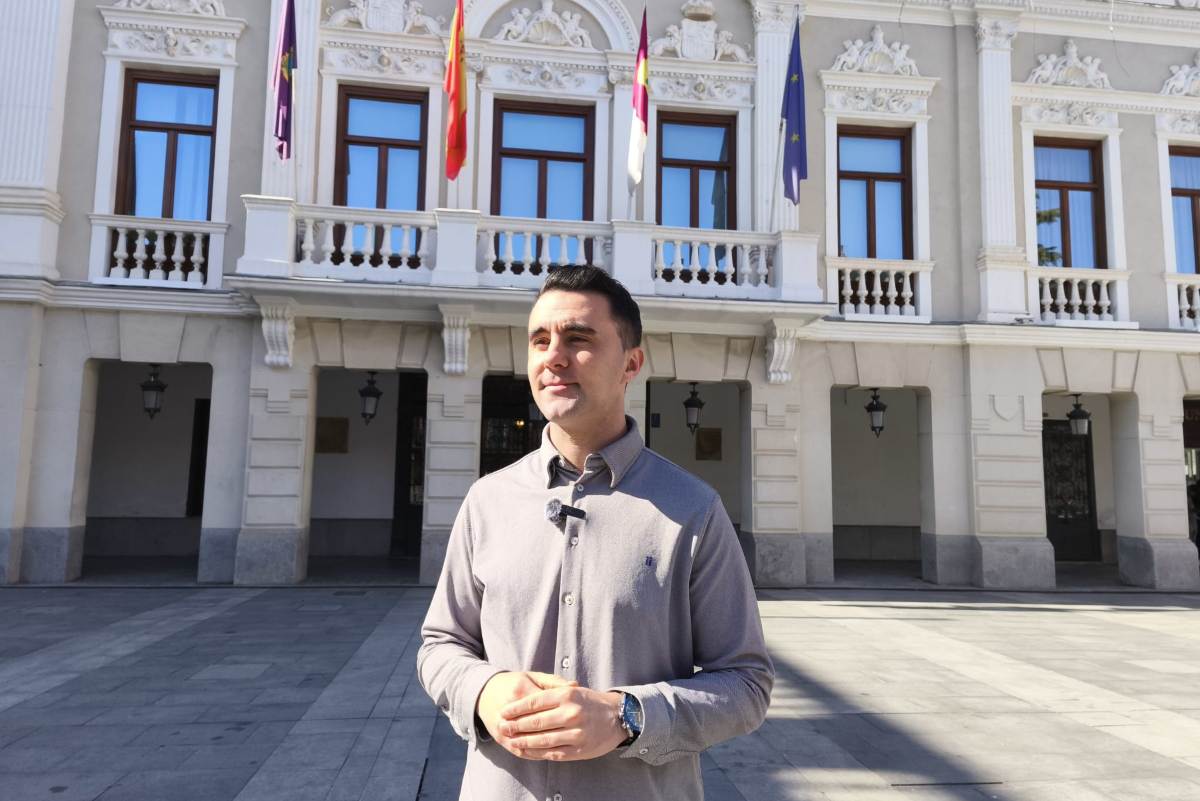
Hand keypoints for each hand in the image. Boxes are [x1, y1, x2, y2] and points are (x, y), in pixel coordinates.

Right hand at [476, 672, 576, 756]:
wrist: (484, 692)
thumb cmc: (515, 683)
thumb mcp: (533, 676)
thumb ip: (554, 682)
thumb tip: (575, 685)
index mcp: (521, 688)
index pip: (546, 702)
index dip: (563, 708)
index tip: (579, 713)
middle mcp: (511, 707)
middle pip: (538, 723)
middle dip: (558, 729)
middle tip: (577, 732)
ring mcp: (504, 725)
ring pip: (529, 739)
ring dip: (547, 745)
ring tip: (566, 745)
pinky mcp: (500, 738)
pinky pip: (520, 749)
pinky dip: (535, 753)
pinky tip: (550, 753)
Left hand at [497, 686, 626, 761]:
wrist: (617, 717)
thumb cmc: (590, 702)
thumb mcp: (572, 690)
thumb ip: (550, 692)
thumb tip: (523, 700)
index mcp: (567, 695)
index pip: (534, 702)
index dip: (516, 709)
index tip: (503, 712)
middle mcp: (571, 713)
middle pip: (535, 721)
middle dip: (515, 726)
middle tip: (501, 727)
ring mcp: (575, 733)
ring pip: (542, 739)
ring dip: (523, 741)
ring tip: (512, 741)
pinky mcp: (578, 750)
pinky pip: (552, 752)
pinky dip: (537, 753)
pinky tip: (527, 751)